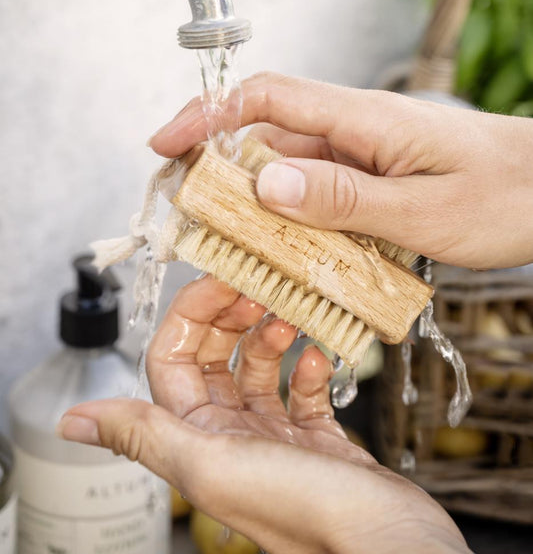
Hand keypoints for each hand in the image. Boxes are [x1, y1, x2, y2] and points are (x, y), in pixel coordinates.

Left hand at [57, 276, 467, 553]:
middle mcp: (232, 440)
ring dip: (271, 336)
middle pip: (217, 360)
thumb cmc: (305, 510)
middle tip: (257, 285)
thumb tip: (69, 422)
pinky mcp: (320, 444)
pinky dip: (309, 367)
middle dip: (231, 318)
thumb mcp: (213, 463)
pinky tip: (320, 354)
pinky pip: (304, 393)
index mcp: (199, 441)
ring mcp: (277, 442)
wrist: (391, 547)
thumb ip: (145, 434)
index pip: (173, 360)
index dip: (191, 315)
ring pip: (261, 371)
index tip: (221, 279)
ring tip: (289, 313)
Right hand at [149, 71, 532, 269]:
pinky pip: (318, 192)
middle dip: (219, 172)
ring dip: (256, 204)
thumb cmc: (504, 195)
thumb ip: (343, 198)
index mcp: (362, 118)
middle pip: (266, 137)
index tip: (166, 145)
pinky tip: (288, 252)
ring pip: (289, 171)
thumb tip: (264, 186)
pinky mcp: (373, 176)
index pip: (267, 98)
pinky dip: (293, 219)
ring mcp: (363, 152)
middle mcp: (354, 127)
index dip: (208, 115)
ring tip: (229, 247)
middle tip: (187, 218)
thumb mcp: (422, 209)